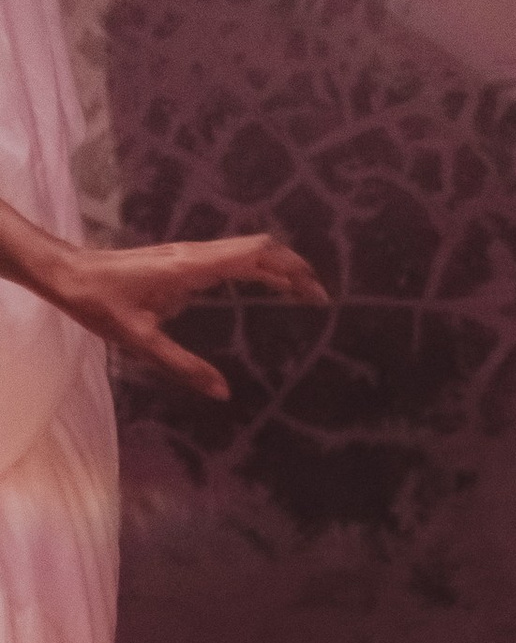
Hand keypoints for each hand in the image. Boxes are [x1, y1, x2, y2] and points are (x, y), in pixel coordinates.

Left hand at [33, 229, 327, 397]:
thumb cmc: (101, 303)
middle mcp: (196, 254)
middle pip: (258, 250)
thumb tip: (222, 392)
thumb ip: (183, 365)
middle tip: (320, 296)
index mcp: (193, 268)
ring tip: (301, 293)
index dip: (291, 270)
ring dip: (276, 268)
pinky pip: (230, 259)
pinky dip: (255, 270)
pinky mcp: (182, 260)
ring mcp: (189, 254)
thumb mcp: (140, 341)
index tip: (317, 291)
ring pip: (246, 252)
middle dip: (293, 269)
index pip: (255, 256)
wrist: (69, 274)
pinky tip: (262, 287)